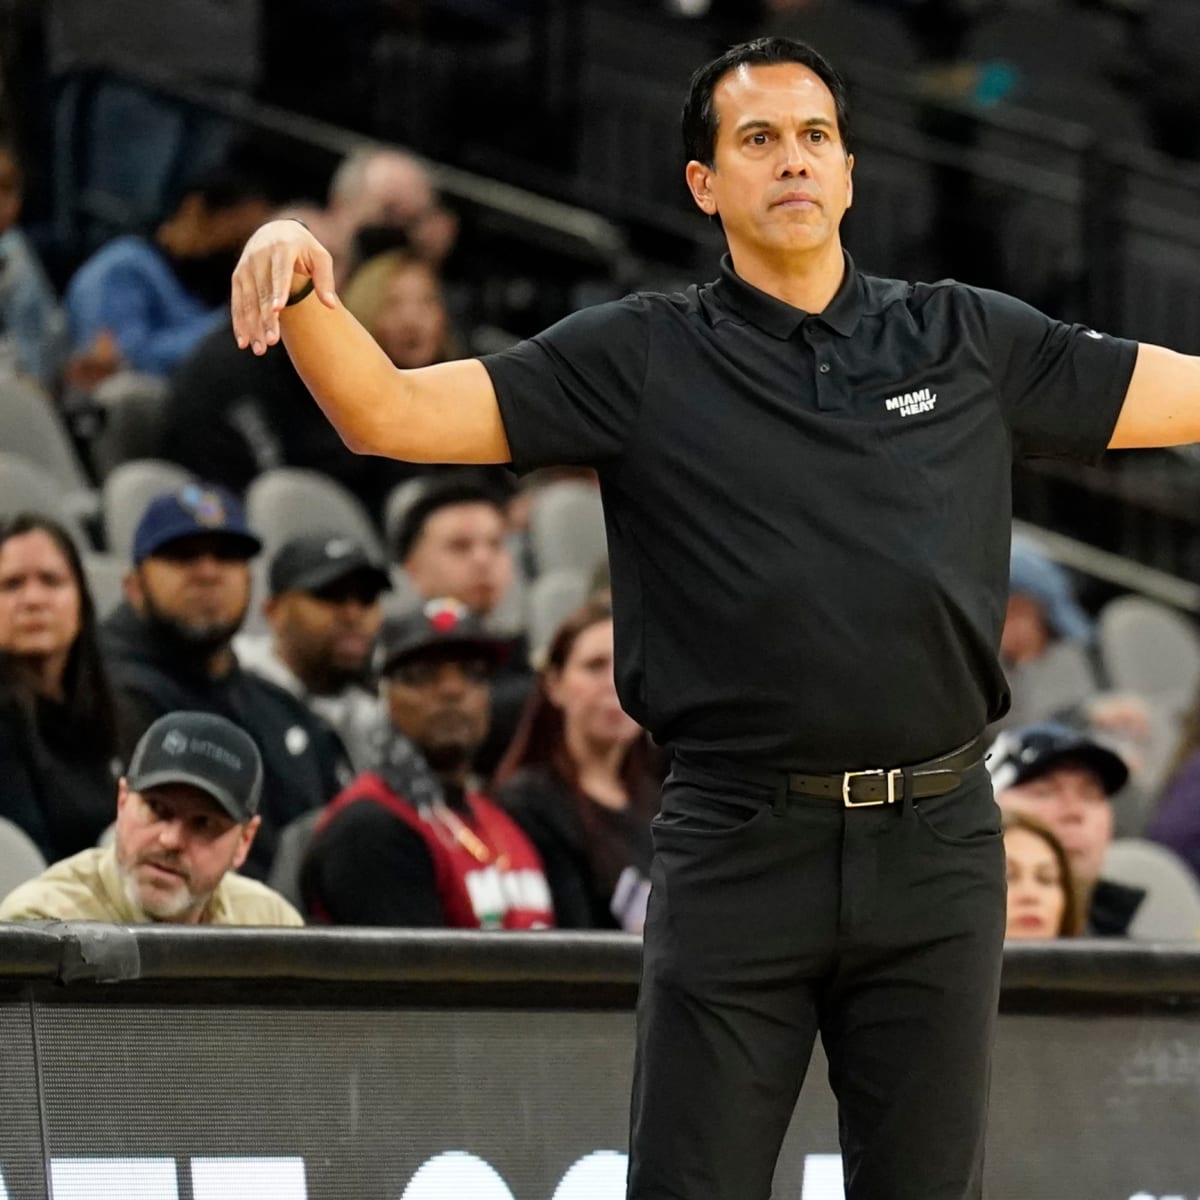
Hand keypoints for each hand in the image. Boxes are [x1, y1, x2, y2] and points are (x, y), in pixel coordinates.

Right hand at [230, 219, 337, 353]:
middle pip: (262, 292)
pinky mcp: (238, 277)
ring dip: (252, 326)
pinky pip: (237, 302)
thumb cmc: (304, 248)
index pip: (280, 273)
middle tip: (271, 342)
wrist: (275, 230)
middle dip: (265, 318)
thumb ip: (325, 279)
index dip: (278, 291)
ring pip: (248, 301)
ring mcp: (246, 267)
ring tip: (259, 349)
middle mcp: (259, 256)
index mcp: (282, 249)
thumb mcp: (320, 256)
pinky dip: (239, 322)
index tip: (277, 310)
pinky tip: (243, 342)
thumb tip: (331, 305)